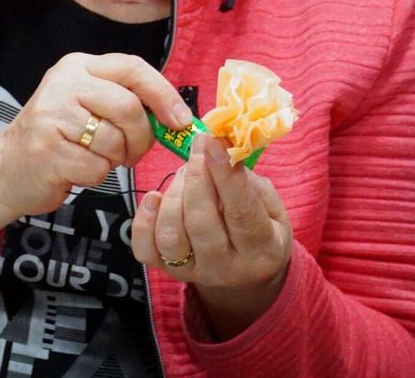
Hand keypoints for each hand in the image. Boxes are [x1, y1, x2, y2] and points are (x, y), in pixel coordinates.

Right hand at [0, 53, 191, 249]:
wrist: (7, 169)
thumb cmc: (60, 138)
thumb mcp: (88, 104)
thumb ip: (127, 101)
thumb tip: (178, 119)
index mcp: (78, 66)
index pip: (133, 68)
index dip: (164, 94)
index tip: (181, 121)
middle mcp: (63, 84)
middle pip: (128, 107)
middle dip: (141, 137)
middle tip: (132, 152)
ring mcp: (52, 116)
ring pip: (115, 141)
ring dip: (115, 159)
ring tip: (96, 157)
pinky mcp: (47, 150)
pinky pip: (97, 167)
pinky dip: (96, 175)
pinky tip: (77, 169)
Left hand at [131, 133, 292, 339]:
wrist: (247, 272)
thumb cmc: (262, 228)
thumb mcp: (270, 205)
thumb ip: (247, 180)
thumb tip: (218, 148)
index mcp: (262, 250)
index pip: (241, 212)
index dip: (225, 175)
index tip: (213, 142)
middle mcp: (228, 267)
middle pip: (200, 223)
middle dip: (196, 178)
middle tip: (198, 148)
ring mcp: (195, 272)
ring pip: (171, 236)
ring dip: (174, 195)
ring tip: (185, 173)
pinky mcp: (169, 271)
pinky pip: (146, 249)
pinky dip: (144, 220)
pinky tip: (154, 198)